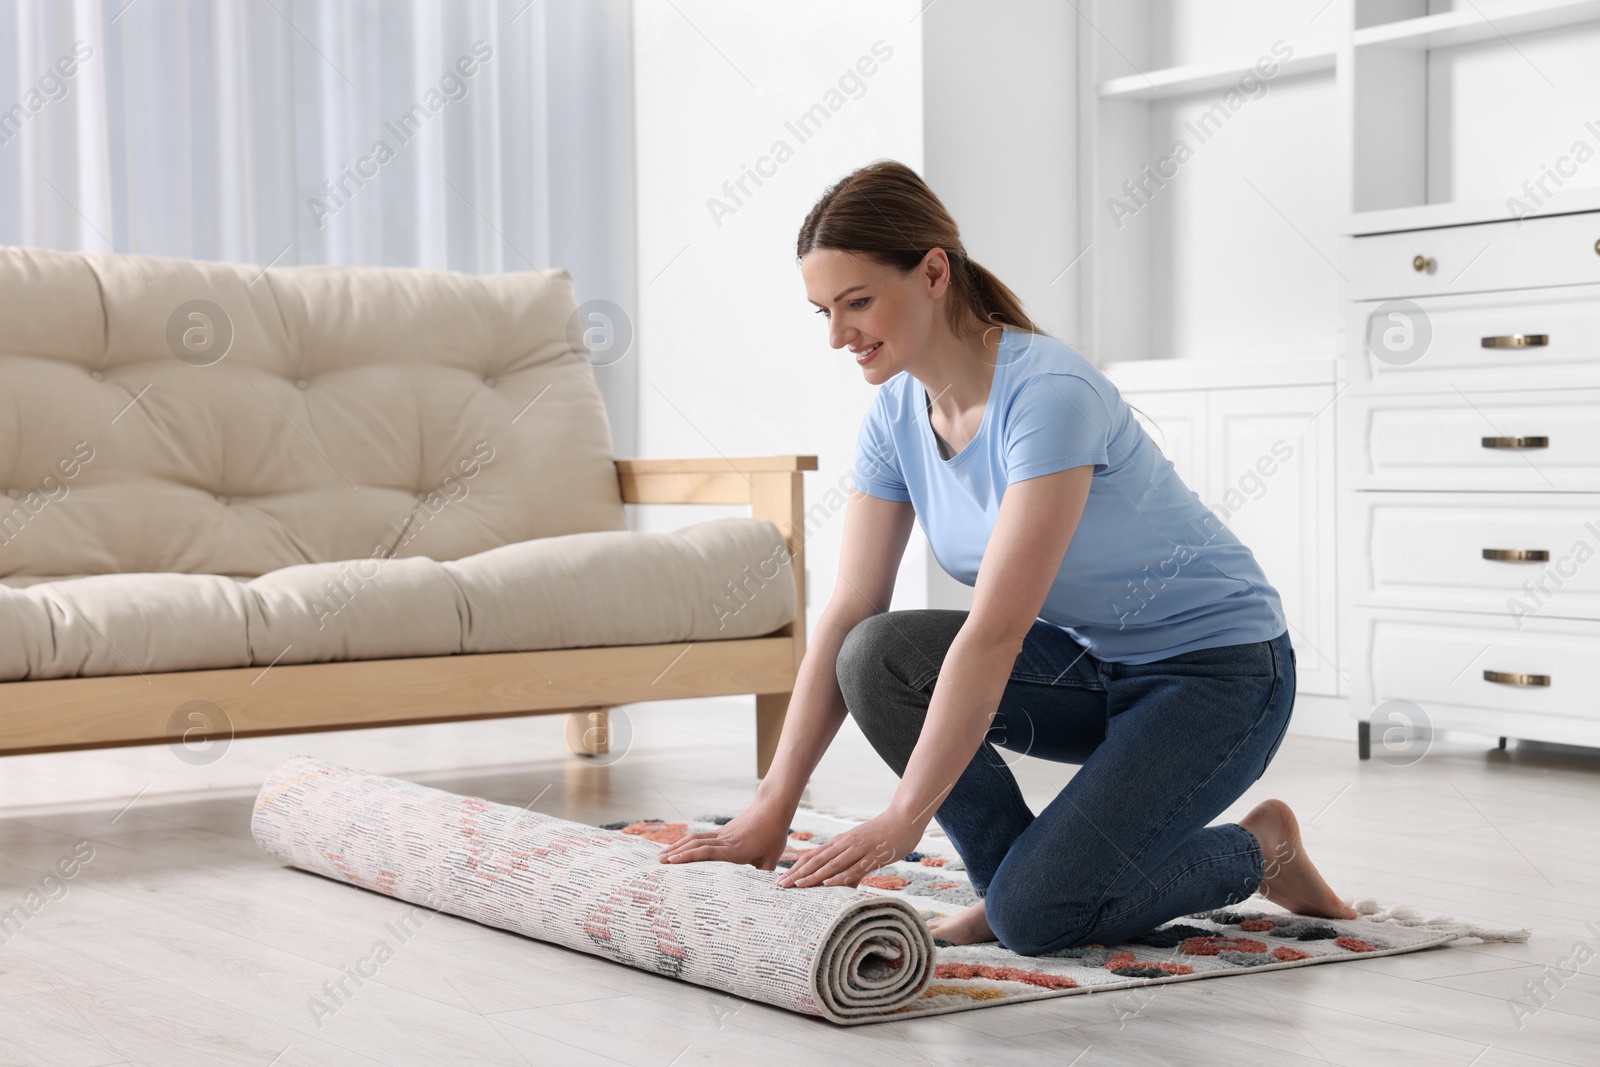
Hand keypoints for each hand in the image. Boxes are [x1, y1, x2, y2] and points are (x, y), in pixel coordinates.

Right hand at [656, 799, 791, 870]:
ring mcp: (722, 834)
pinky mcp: (722, 831)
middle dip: (676, 853)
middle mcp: (725, 840)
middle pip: (696, 845)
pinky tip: (678, 848)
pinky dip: (686, 842)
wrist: (772, 807)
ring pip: (695, 839)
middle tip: (659, 862)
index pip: (708, 852)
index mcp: (736, 849)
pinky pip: (700, 836)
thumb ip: (763, 875)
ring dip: (677, 846)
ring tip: (661, 855)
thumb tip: (761, 894)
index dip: (689, 856)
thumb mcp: (772, 857)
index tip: (673, 861)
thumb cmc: (773, 834)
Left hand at [775, 808, 922, 889]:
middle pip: (817, 860)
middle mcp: (845, 844)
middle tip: (780, 885)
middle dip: (797, 873)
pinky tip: (828, 883)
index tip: (782, 878)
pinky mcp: (873, 855)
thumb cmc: (885, 836)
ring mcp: (859, 849)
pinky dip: (840, 876)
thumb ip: (852, 867)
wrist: (905, 819)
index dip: (797, 867)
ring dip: (813, 876)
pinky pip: (855, 868)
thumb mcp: (863, 851)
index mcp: (841, 842)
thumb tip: (844, 886)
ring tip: (797, 886)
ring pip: (831, 864)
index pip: (814, 856)